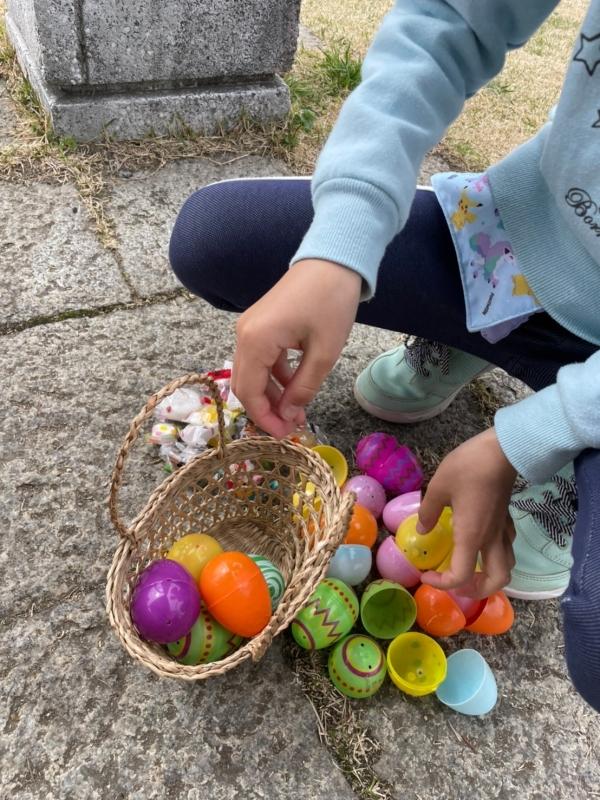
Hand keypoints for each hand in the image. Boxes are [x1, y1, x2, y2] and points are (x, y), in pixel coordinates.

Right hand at [232, 259, 361, 437]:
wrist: (332, 260)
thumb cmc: (331, 302)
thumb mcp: (324, 352)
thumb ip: (304, 387)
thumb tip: (289, 415)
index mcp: (256, 341)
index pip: (249, 392)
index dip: (264, 418)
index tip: (284, 435)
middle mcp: (244, 335)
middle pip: (245, 385)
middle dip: (265, 410)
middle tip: (290, 427)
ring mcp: (250, 328)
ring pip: (252, 373)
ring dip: (270, 395)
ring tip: (296, 412)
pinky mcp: (260, 324)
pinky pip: (260, 359)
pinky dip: (274, 377)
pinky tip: (294, 389)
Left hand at [418, 428, 516, 597]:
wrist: (501, 450)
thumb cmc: (468, 468)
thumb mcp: (438, 487)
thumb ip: (428, 512)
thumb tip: (421, 529)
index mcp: (471, 537)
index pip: (460, 577)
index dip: (441, 583)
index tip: (425, 573)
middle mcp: (491, 539)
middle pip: (497, 581)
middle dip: (477, 590)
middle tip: (457, 583)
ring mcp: (502, 529)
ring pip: (507, 565)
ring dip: (490, 575)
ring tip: (469, 569)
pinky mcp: (507, 517)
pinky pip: (507, 546)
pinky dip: (496, 554)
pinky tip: (481, 543)